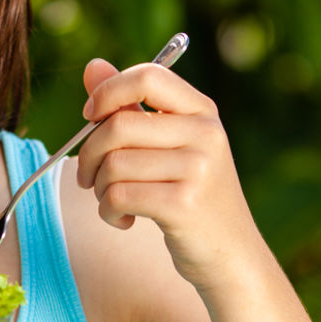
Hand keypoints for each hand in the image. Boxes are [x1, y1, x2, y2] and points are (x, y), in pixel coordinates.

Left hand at [75, 58, 263, 290]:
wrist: (231, 255)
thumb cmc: (189, 194)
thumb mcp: (166, 143)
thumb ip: (128, 104)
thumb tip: (91, 66)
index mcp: (202, 110)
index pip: (148, 75)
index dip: (108, 91)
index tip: (90, 115)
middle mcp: (206, 134)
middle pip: (117, 125)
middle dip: (89, 154)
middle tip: (89, 176)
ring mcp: (199, 169)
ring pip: (113, 164)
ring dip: (98, 188)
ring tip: (113, 200)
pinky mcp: (184, 205)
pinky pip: (117, 196)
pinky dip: (108, 211)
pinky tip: (124, 219)